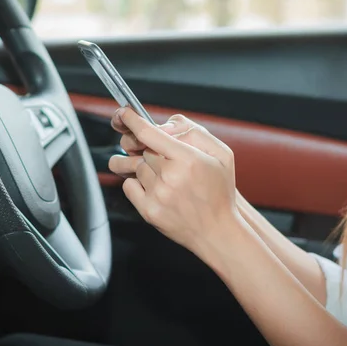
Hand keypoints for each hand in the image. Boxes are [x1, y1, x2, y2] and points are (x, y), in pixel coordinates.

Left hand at [108, 108, 238, 255]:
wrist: (217, 231)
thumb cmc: (220, 192)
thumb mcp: (222, 155)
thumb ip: (196, 133)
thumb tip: (167, 125)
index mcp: (188, 159)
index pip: (149, 133)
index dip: (132, 120)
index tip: (124, 114)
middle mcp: (170, 176)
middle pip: (143, 150)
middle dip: (151, 150)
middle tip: (165, 159)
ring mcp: (157, 194)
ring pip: (136, 167)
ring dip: (146, 168)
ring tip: (163, 176)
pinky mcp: (148, 211)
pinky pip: (129, 186)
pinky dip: (136, 183)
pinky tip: (154, 188)